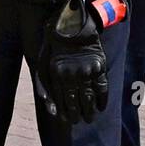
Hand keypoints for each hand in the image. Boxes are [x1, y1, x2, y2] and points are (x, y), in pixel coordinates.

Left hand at [36, 0, 108, 124]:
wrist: (70, 24)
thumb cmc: (54, 46)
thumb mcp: (42, 65)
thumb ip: (44, 87)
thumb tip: (52, 110)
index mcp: (57, 76)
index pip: (62, 102)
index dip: (65, 113)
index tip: (67, 120)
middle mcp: (72, 76)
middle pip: (76, 102)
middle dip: (78, 115)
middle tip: (80, 121)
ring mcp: (86, 71)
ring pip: (89, 98)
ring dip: (89, 111)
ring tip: (90, 118)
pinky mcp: (99, 66)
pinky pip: (102, 88)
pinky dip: (102, 99)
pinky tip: (101, 106)